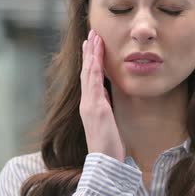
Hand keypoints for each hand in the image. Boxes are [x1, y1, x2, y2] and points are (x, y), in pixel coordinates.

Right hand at [79, 30, 125, 161]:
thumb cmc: (108, 145)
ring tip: (94, 38)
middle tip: (92, 33)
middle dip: (89, 51)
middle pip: (86, 71)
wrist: (105, 162)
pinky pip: (93, 84)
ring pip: (88, 73)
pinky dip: (93, 68)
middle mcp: (87, 103)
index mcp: (90, 105)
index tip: (92, 45)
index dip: (90, 60)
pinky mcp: (96, 108)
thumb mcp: (107, 121)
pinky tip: (96, 57)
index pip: (89, 78)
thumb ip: (104, 105)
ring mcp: (90, 105)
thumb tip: (106, 93)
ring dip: (91, 54)